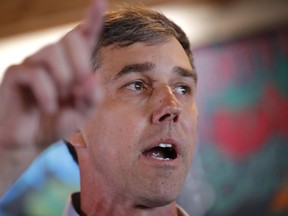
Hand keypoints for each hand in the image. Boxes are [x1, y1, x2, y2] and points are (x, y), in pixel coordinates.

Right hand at [0, 0, 105, 193]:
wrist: (29, 142)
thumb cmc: (56, 123)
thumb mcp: (83, 112)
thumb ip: (93, 96)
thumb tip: (90, 76)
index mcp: (72, 65)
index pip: (83, 37)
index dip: (92, 19)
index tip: (100, 2)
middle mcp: (52, 59)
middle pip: (70, 40)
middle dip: (79, 66)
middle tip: (76, 91)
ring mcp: (33, 63)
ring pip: (52, 54)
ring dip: (62, 81)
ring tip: (59, 102)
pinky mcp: (16, 73)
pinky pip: (35, 73)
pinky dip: (48, 95)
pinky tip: (48, 108)